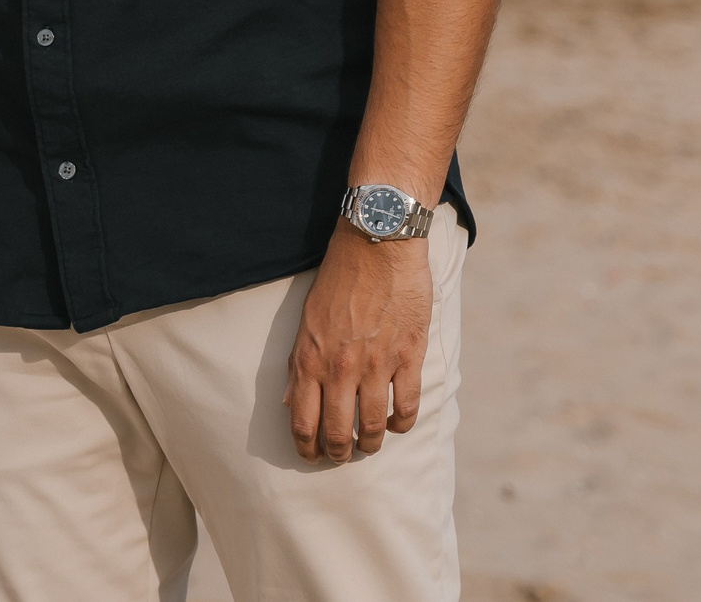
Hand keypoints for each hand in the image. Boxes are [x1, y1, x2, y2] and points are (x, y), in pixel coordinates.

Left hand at [287, 220, 432, 462]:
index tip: (312, 456)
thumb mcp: (306, 320)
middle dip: (338, 454)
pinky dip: (402, 423)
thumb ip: (300, 363)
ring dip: (371, 445)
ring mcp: (377, 365)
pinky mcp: (408, 356)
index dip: (307, 448)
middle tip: (342, 456)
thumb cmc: (339, 278)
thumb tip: (292, 402)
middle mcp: (341, 369)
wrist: (378, 243)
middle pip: (338, 433)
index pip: (303, 422)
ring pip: (374, 427)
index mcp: (310, 359)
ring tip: (370, 446)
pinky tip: (398, 423)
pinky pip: (407, 407)